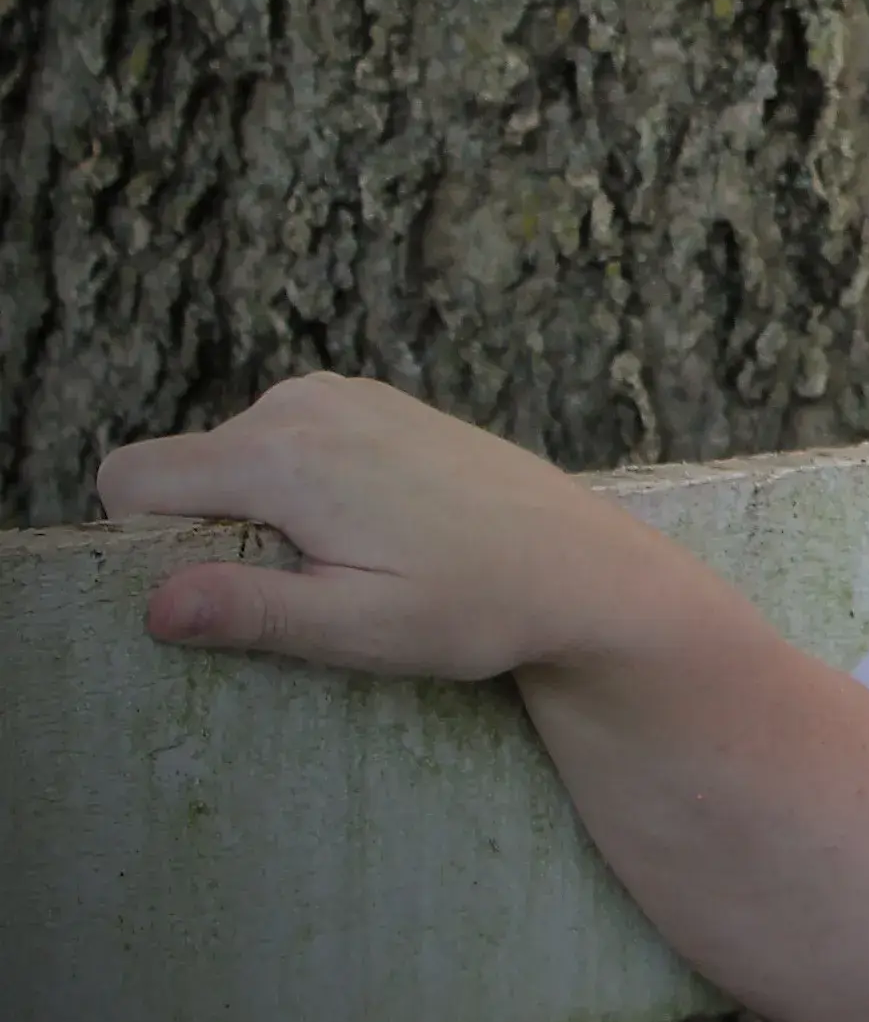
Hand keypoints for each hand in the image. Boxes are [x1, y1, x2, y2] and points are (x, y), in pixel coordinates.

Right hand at [100, 373, 683, 680]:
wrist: (583, 565)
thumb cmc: (477, 604)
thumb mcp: (359, 627)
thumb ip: (251, 610)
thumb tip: (154, 604)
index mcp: (282, 453)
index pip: (131, 479)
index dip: (148, 544)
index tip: (223, 589)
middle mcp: (303, 403)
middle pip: (184, 469)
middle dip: (212, 532)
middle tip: (309, 585)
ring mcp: (344, 394)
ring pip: (235, 458)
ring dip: (263, 514)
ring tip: (352, 560)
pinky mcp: (375, 403)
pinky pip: (289, 444)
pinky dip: (304, 488)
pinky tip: (375, 530)